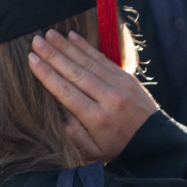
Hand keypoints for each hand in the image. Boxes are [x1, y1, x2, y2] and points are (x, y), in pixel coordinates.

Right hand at [28, 29, 157, 162]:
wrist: (154, 142)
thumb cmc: (118, 148)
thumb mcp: (93, 152)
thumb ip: (73, 135)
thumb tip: (58, 114)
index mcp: (96, 118)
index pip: (66, 91)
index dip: (47, 74)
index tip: (32, 59)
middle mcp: (107, 99)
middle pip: (74, 72)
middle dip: (53, 55)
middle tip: (36, 40)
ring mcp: (119, 85)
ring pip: (88, 62)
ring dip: (67, 46)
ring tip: (50, 34)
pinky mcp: (126, 77)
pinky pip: (102, 59)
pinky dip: (86, 47)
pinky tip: (73, 36)